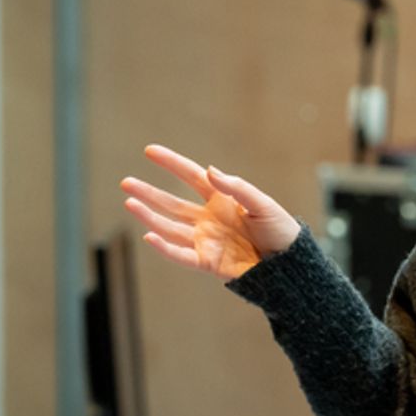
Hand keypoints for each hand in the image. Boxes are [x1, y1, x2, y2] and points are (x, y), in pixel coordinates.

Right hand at [121, 144, 300, 280]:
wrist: (290, 265)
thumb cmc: (280, 230)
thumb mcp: (262, 205)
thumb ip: (237, 188)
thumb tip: (210, 170)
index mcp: (222, 199)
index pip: (191, 176)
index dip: (171, 163)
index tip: (150, 151)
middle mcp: (208, 218)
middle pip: (172, 203)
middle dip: (149, 193)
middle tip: (126, 182)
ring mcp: (206, 240)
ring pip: (170, 227)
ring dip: (149, 216)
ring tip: (130, 203)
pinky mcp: (208, 262)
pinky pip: (181, 255)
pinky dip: (165, 247)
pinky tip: (149, 234)